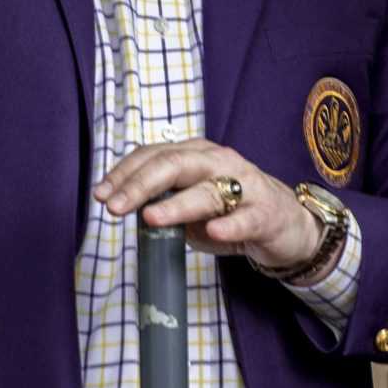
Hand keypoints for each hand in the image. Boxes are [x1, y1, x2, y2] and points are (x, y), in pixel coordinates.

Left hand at [95, 141, 321, 271]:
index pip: (155, 155)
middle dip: (141, 185)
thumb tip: (124, 208)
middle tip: (113, 207)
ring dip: (177, 205)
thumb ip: (162, 201)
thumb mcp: (191, 204)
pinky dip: (230, 225)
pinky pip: (245, 218)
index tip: (101, 194)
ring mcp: (245, 186)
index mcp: (197, 155)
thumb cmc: (231, 211)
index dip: (125, 173)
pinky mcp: (265, 213)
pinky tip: (214, 232)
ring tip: (151, 218)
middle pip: (176, 164)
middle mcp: (220, 162)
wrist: (287, 225)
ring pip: (208, 191)